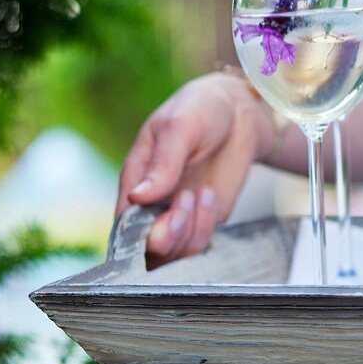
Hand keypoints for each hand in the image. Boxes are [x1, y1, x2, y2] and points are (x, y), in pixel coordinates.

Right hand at [115, 72, 279, 267]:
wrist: (239, 109)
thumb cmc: (200, 109)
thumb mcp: (179, 127)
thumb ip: (163, 163)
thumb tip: (137, 197)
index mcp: (134, 182)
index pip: (123, 228)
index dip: (140, 236)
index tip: (164, 217)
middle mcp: (153, 205)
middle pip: (147, 250)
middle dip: (166, 240)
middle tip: (186, 200)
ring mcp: (180, 214)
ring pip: (175, 253)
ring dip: (189, 233)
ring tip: (200, 192)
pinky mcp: (206, 218)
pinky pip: (200, 243)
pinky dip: (205, 227)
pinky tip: (210, 195)